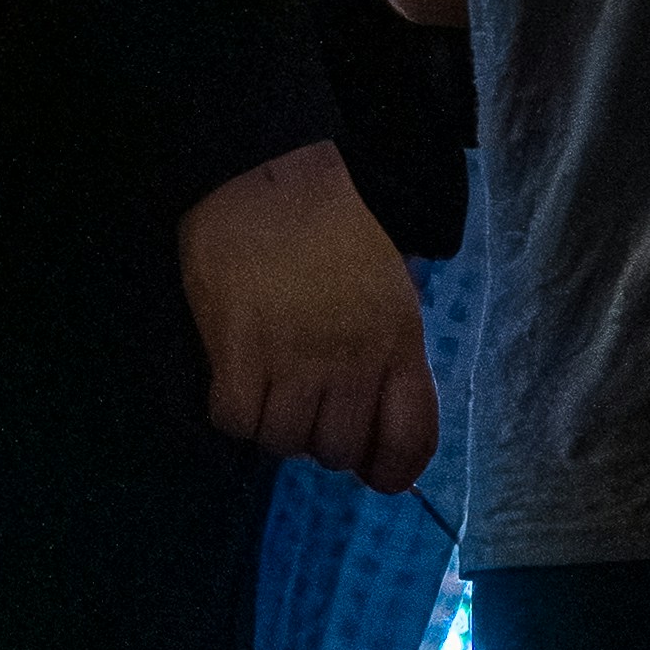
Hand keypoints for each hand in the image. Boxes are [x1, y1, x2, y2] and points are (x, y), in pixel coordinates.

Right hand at [176, 140, 439, 486]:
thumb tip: (381, 427)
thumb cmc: (334, 230)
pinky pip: (238, 423)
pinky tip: (239, 377)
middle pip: (339, 451)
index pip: (412, 439)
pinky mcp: (239, 357)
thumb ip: (389, 357)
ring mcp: (295, 360)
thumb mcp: (388, 289)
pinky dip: (236, 412)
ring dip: (276, 425)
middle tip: (308, 403)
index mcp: (398, 339)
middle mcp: (353, 359)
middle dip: (322, 440)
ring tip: (272, 384)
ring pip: (285, 443)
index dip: (394, 470)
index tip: (375, 471)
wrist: (268, 179)